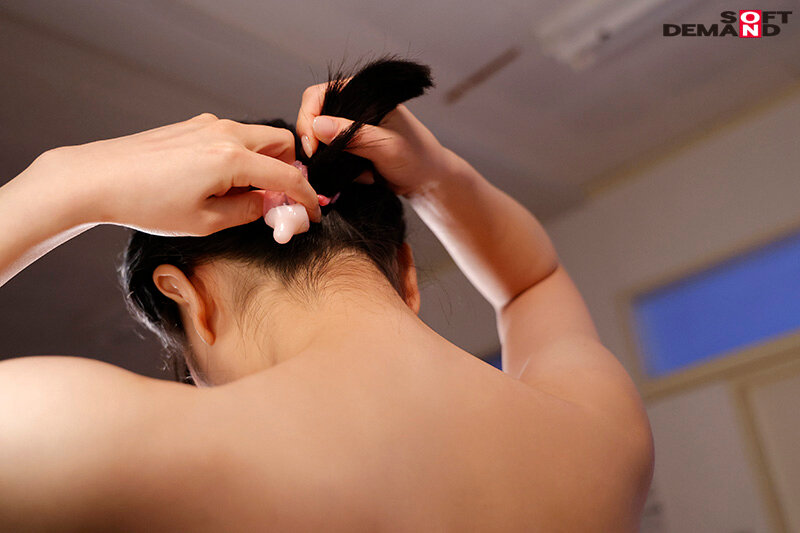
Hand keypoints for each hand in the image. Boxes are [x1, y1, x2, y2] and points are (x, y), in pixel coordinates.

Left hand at [30, 113, 321, 235]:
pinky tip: (221, 182)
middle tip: (279, 199)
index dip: (306, 198)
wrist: (98, 177)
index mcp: (233, 158)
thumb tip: (269, 205)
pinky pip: (232, 137)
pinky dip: (241, 156)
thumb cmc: (147, 202)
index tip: (312, 213)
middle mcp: (225, 133)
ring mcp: (207, 125)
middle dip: (289, 169)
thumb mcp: (205, 222)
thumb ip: (247, 211)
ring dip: (264, 162)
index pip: (288, 175)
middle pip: (281, 142)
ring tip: (245, 195)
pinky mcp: (192, 126)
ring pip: (257, 137)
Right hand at [295, 83, 457, 197]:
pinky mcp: (349, 149)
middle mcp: (352, 107)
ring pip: (319, 141)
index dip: (309, 119)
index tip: (312, 146)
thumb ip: (355, 136)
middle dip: (316, 144)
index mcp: (362, 94)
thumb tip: (319, 126)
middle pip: (313, 117)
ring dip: (327, 160)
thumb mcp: (387, 147)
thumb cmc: (418, 159)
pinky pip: (329, 158)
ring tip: (350, 173)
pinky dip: (336, 171)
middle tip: (321, 165)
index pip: (319, 95)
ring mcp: (349, 129)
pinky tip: (357, 177)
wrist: (428, 182)